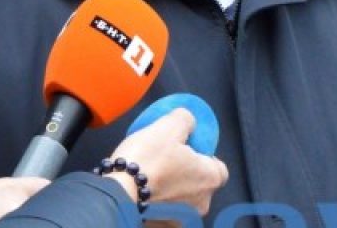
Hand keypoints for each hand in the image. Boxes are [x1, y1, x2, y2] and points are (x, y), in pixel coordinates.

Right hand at [106, 108, 228, 216]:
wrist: (117, 194)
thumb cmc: (146, 160)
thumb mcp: (169, 125)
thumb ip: (185, 119)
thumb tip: (188, 121)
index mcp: (209, 179)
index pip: (219, 168)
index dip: (205, 156)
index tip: (188, 149)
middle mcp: (201, 204)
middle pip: (199, 184)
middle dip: (186, 172)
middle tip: (166, 158)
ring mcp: (181, 219)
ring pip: (181, 198)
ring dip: (171, 187)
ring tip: (151, 173)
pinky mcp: (161, 225)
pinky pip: (164, 209)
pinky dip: (157, 200)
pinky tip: (142, 189)